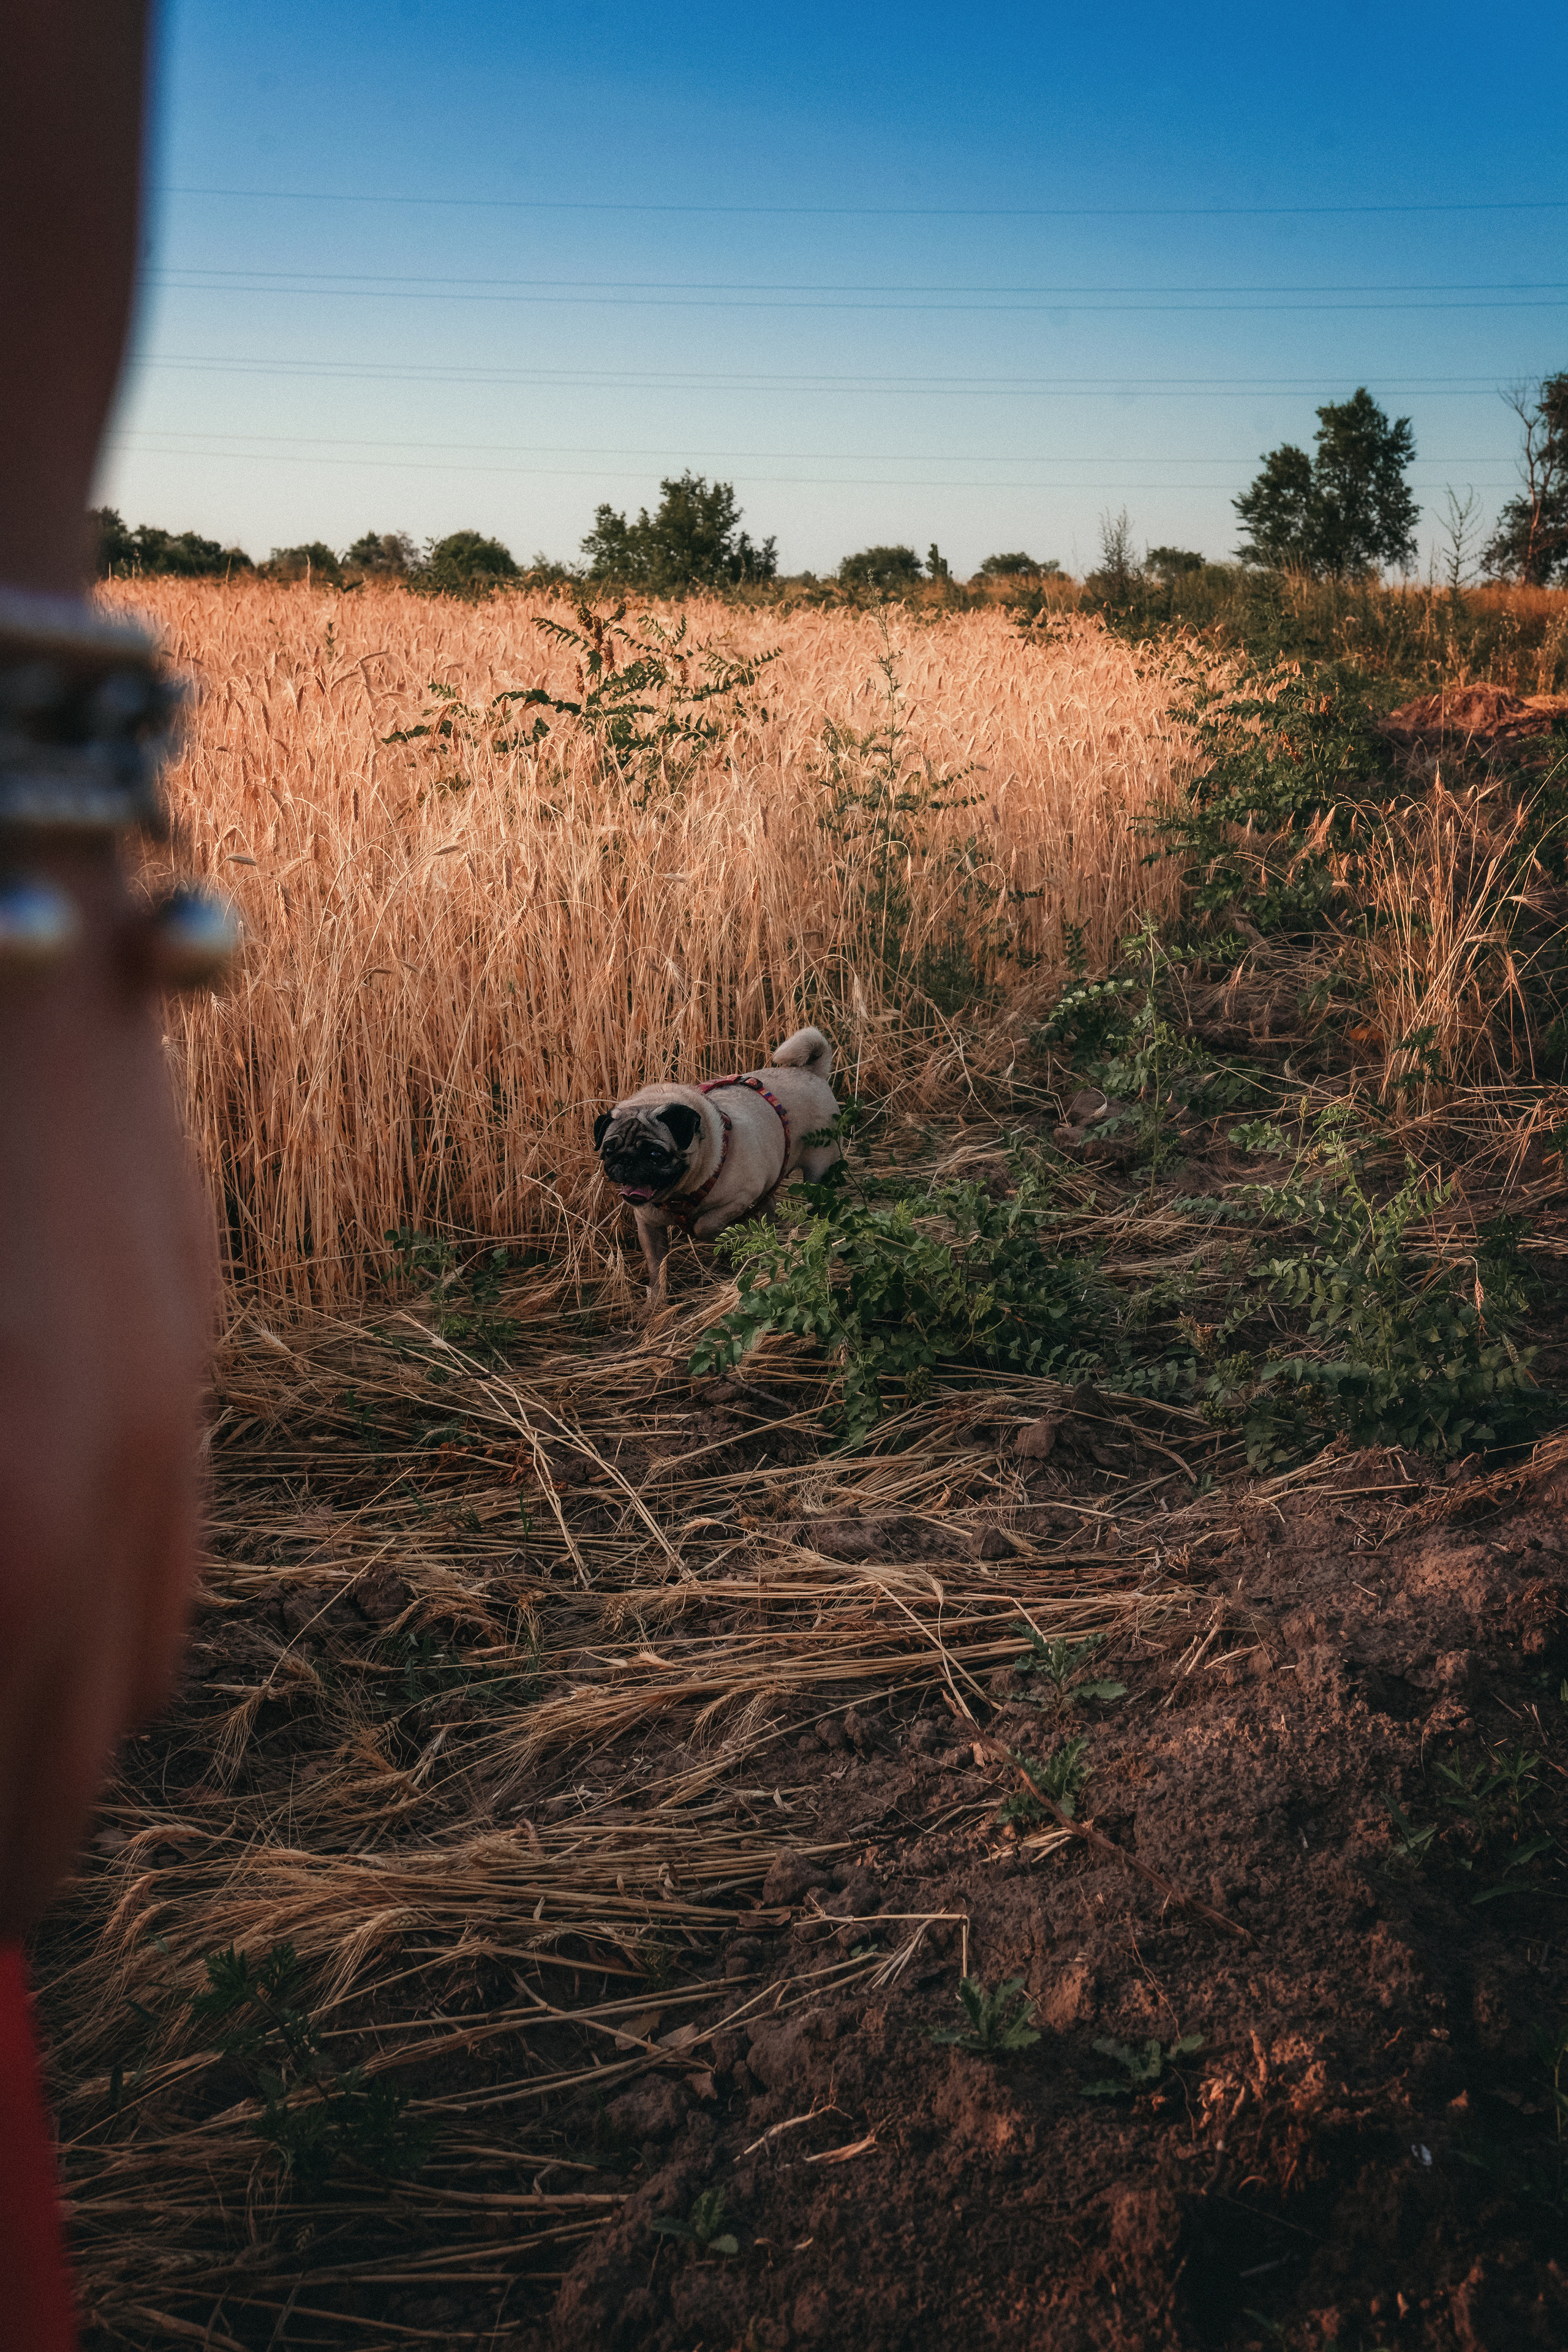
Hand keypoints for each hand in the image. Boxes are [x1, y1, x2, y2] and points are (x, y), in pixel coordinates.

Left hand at [0, 850, 212, 1935]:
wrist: (5, 947)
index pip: (2, 1775)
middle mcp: (105, 1497)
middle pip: (69, 1746)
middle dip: (12, 1824)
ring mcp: (167, 1415)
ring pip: (143, 1654)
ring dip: (63, 1738)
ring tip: (9, 1775)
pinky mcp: (187, 1349)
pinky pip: (181, 1545)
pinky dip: (121, 1626)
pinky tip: (63, 1622)